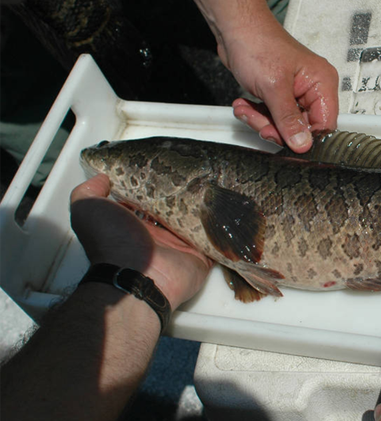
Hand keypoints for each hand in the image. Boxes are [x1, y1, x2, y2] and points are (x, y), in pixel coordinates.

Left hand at [70, 174, 212, 309]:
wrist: (136, 277)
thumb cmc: (112, 242)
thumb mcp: (88, 210)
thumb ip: (89, 191)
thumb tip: (101, 177)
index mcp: (135, 224)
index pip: (148, 200)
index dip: (155, 184)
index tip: (167, 167)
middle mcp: (158, 235)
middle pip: (175, 210)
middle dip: (185, 194)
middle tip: (197, 173)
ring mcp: (180, 246)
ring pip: (196, 223)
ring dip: (205, 209)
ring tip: (218, 184)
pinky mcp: (200, 257)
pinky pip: (215, 241)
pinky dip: (221, 230)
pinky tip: (228, 210)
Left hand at [222, 20, 338, 152]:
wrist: (234, 28)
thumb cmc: (257, 44)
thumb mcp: (274, 88)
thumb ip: (288, 120)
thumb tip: (303, 145)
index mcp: (321, 83)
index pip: (324, 124)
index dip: (305, 136)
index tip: (285, 139)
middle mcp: (312, 88)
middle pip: (302, 127)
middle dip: (277, 128)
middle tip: (261, 125)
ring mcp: (295, 91)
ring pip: (284, 123)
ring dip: (261, 121)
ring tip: (246, 110)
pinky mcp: (279, 94)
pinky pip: (272, 115)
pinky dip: (256, 114)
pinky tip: (244, 105)